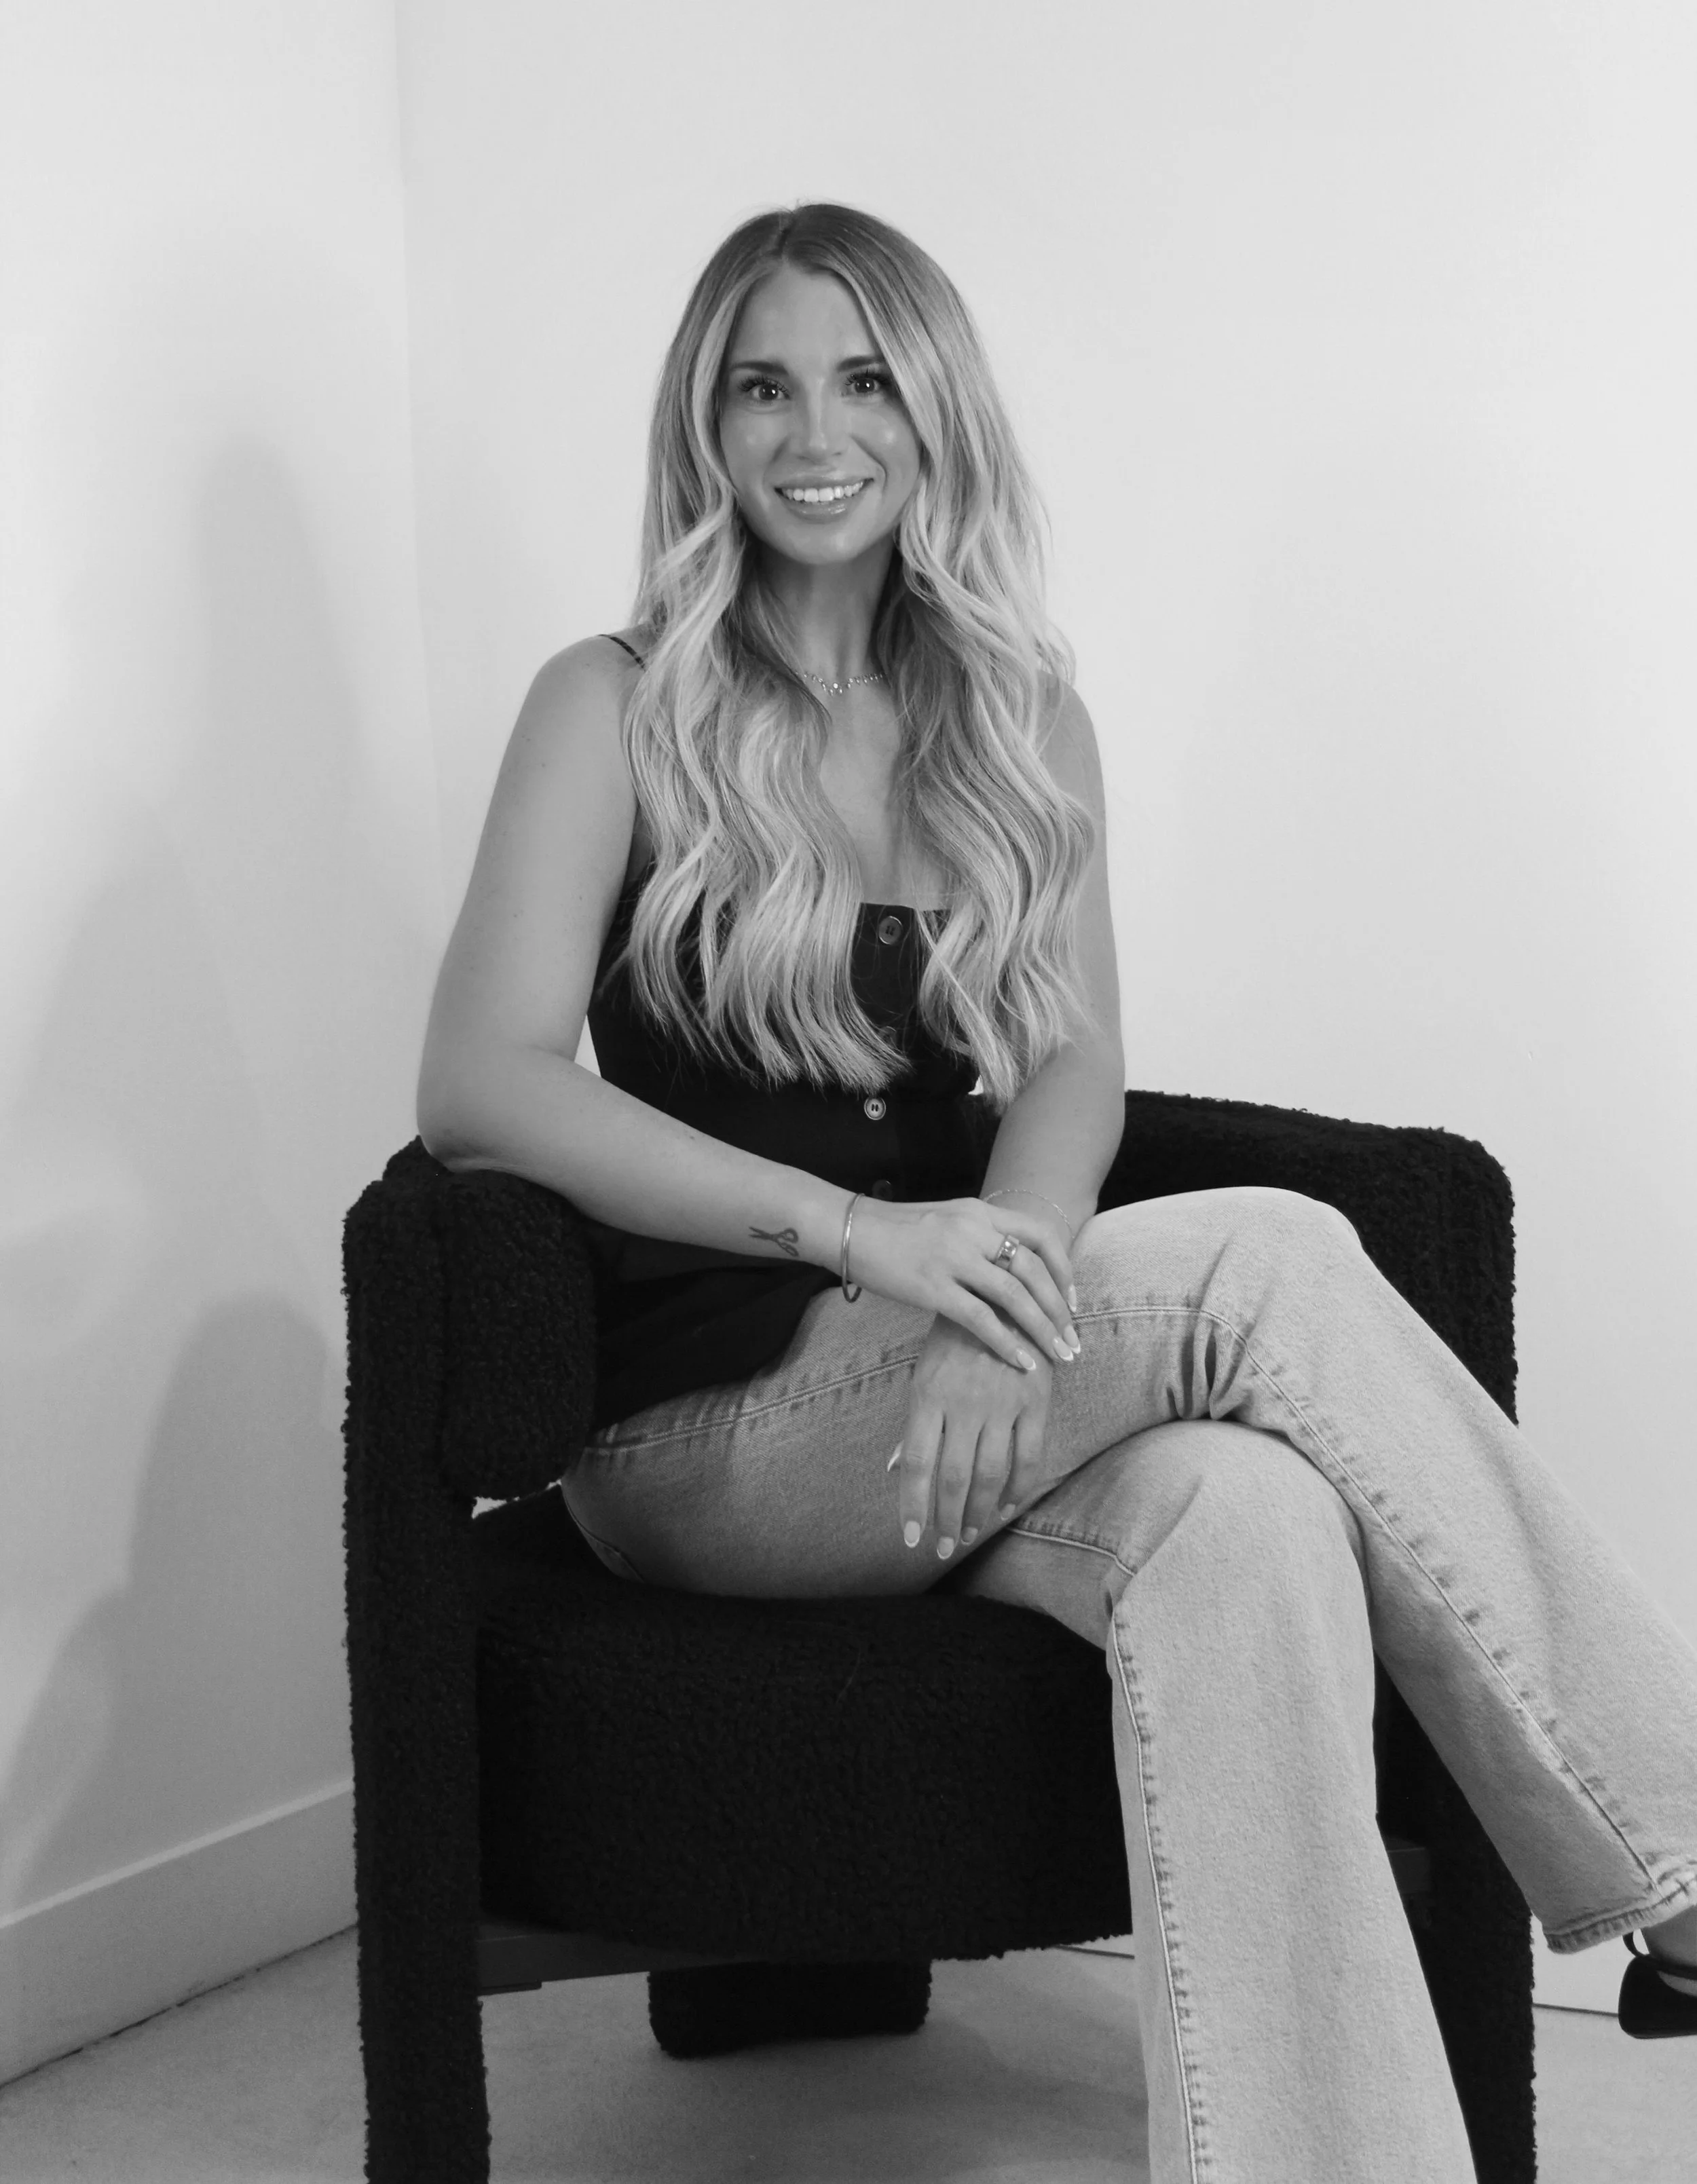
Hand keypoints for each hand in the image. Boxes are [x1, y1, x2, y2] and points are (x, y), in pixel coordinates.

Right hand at [842, 1194, 1079, 1372]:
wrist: (847, 1228)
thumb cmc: (893, 1230)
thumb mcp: (946, 1220)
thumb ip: (977, 1237)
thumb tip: (1007, 1266)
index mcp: (979, 1212)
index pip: (1041, 1236)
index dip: (1064, 1270)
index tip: (1073, 1300)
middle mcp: (973, 1230)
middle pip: (1035, 1269)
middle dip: (1061, 1309)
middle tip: (1074, 1340)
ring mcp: (953, 1258)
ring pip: (1015, 1296)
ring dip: (1043, 1328)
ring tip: (1059, 1356)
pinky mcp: (932, 1287)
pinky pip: (981, 1319)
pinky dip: (1006, 1343)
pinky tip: (1022, 1362)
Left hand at [890, 1314, 1054, 1556]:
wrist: (1001, 1290)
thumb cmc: (954, 1340)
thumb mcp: (924, 1374)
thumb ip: (915, 1424)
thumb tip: (895, 1469)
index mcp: (928, 1396)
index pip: (917, 1464)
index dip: (913, 1505)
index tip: (911, 1538)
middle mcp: (963, 1403)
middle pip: (953, 1477)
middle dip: (947, 1519)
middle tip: (945, 1547)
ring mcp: (1002, 1403)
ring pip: (990, 1474)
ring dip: (979, 1512)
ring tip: (970, 1534)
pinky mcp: (1036, 1400)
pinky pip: (1030, 1457)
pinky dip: (1018, 1488)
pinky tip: (1006, 1505)